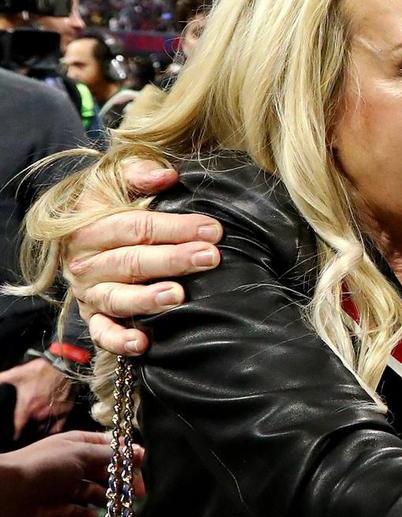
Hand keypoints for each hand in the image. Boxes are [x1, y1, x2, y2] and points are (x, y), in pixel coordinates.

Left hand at [0, 357, 73, 439]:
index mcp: (27, 406)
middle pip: (32, 428)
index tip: (14, 436)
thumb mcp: (17, 373)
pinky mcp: (66, 409)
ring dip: (40, 427)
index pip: (19, 426)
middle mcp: (41, 412)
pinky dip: (54, 428)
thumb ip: (1, 380)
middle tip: (26, 427)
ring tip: (36, 427)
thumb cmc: (40, 370)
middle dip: (28, 428)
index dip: (15, 433)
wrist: (63, 364)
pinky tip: (51, 428)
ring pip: (45, 427)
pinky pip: (60, 426)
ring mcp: (55, 411)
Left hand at [0, 431, 143, 516]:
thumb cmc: (47, 465)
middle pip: (105, 471)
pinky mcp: (56, 507)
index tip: (142, 467)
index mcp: (79, 445)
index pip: (110, 448)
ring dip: (105, 498)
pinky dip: (85, 513)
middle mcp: (74, 464)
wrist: (6, 491)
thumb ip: (112, 455)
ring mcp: (65, 486)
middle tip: (137, 494)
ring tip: (116, 506)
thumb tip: (141, 452)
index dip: (127, 456)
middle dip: (121, 481)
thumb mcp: (82, 453)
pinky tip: (92, 515)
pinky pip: (77, 511)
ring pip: (93, 492)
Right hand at [63, 158, 221, 355]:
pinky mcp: (93, 318)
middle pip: (132, 261)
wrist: (74, 238)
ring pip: (117, 297)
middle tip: (209, 258)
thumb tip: (167, 175)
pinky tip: (143, 343)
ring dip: (147, 299)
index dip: (175, 227)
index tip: (212, 229)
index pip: (135, 226)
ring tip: (178, 296)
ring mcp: (89, 292)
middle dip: (173, 259)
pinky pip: (101, 333)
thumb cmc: (109, 208)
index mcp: (90, 226)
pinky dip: (119, 341)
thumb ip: (138, 173)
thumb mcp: (114, 181)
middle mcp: (86, 261)